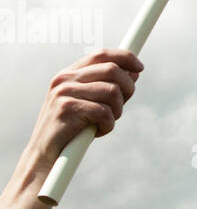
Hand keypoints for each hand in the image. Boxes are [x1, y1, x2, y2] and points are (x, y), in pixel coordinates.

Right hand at [24, 48, 143, 170]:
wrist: (44, 154)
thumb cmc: (70, 128)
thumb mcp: (89, 102)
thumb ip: (108, 86)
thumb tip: (134, 72)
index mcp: (69, 73)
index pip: (102, 54)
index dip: (125, 57)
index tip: (140, 68)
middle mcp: (65, 79)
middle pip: (112, 70)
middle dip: (127, 87)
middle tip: (122, 105)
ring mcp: (64, 92)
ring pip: (112, 91)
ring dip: (117, 110)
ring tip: (106, 121)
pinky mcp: (67, 108)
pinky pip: (104, 112)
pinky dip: (108, 124)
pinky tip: (98, 131)